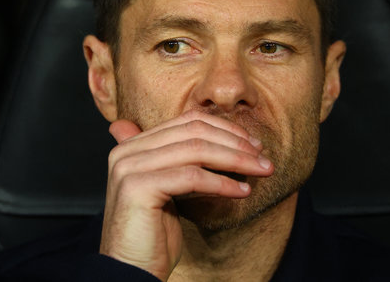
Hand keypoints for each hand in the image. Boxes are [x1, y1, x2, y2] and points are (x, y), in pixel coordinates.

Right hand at [99, 110, 273, 280]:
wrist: (131, 272)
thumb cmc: (154, 236)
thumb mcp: (173, 190)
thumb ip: (185, 163)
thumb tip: (223, 140)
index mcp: (132, 146)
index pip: (186, 122)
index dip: (224, 129)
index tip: (253, 145)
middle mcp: (126, 152)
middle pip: (192, 132)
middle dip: (234, 143)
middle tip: (263, 157)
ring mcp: (129, 168)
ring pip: (195, 150)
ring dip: (235, 159)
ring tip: (261, 170)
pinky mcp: (137, 187)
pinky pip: (191, 177)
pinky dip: (222, 183)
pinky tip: (242, 191)